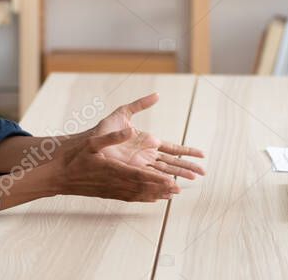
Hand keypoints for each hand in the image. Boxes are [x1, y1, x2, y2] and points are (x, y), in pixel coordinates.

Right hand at [50, 128, 180, 201]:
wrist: (60, 177)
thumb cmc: (76, 158)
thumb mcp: (93, 142)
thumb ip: (113, 137)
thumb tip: (130, 130)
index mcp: (112, 169)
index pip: (138, 175)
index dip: (155, 179)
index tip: (170, 180)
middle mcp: (114, 182)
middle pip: (142, 187)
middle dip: (161, 188)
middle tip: (178, 189)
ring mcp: (112, 190)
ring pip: (138, 194)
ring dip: (155, 195)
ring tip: (171, 195)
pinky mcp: (109, 194)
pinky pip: (130, 198)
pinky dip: (143, 199)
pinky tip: (152, 199)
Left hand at [89, 93, 205, 179]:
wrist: (84, 144)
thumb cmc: (101, 130)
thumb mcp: (122, 113)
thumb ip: (140, 104)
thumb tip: (158, 95)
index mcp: (148, 142)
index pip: (173, 148)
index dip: (187, 151)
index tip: (202, 154)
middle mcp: (146, 155)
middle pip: (172, 163)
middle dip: (188, 167)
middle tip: (203, 172)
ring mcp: (139, 166)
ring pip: (163, 173)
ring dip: (177, 177)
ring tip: (192, 181)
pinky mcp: (129, 173)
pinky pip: (148, 181)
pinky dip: (159, 186)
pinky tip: (168, 192)